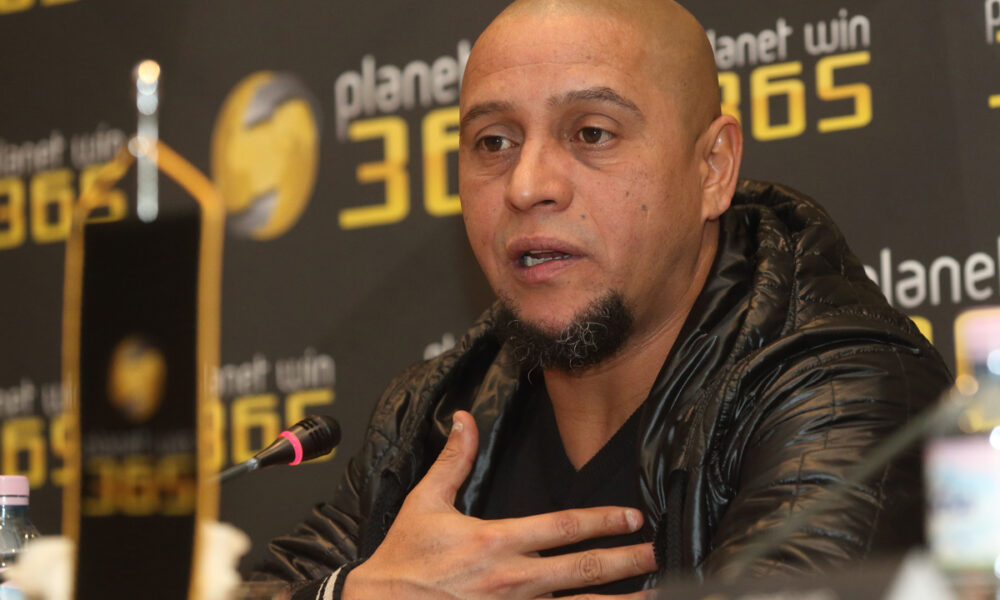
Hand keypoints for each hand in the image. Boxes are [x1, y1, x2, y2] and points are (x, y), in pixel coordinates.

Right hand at [343, 411, 657, 598]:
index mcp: (495, 542)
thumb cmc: (404, 560)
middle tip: (657, 554)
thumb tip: (463, 419)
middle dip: (626, 561)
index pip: (563, 528)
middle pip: (583, 569)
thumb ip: (453, 461)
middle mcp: (512, 580)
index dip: (602, 520)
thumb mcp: (425, 503)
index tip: (632, 517)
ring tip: (651, 596)